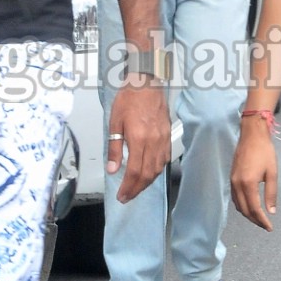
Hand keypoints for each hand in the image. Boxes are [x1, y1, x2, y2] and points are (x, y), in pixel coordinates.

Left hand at [107, 81, 170, 201]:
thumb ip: (114, 148)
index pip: (134, 171)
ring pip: (157, 169)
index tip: (121, 195)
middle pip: (147, 174)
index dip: (128, 187)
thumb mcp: (114, 123)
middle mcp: (153, 142)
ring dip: (147, 182)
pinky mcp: (168, 137)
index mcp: (139, 139)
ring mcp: (163, 140)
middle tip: (127, 197)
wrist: (146, 84)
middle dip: (136, 189)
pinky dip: (156, 170)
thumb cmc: (129, 99)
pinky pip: (164, 159)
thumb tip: (112, 169)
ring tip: (136, 188)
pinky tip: (149, 173)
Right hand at [230, 121, 277, 230]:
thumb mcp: (272, 173)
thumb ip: (271, 193)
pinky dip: (242, 205)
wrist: (251, 135)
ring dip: (248, 214)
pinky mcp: (231, 178)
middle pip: (244, 210)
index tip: (270, 227)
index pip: (254, 209)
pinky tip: (250, 206)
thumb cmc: (265, 152)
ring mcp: (232, 181)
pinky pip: (234, 197)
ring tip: (259, 218)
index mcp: (248, 184)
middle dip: (255, 220)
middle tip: (265, 225)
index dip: (262, 220)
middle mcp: (237, 185)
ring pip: (238, 205)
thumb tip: (271, 211)